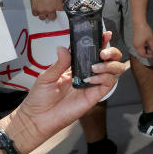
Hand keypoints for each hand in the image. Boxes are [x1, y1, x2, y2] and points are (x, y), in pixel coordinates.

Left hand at [7, 38, 125, 153]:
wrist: (37, 118)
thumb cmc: (39, 98)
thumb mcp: (47, 76)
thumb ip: (60, 63)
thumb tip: (64, 48)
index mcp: (77, 66)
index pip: (94, 51)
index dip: (102, 42)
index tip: (105, 34)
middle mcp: (89, 74)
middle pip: (111, 59)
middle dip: (112, 52)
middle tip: (103, 52)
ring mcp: (93, 84)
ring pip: (115, 70)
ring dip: (110, 65)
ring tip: (95, 67)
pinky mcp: (95, 96)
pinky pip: (109, 84)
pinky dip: (104, 78)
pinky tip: (91, 79)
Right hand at [30, 0, 65, 20]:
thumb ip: (62, 2)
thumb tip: (63, 5)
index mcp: (57, 7)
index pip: (61, 14)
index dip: (59, 12)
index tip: (58, 11)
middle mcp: (50, 10)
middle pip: (52, 18)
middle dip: (52, 15)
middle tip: (50, 11)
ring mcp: (42, 10)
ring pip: (43, 18)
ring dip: (44, 15)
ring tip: (44, 10)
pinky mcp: (34, 9)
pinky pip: (35, 14)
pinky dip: (36, 12)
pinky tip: (38, 9)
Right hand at [132, 21, 152, 58]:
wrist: (139, 23)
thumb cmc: (145, 31)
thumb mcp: (150, 38)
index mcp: (139, 46)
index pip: (142, 54)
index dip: (148, 56)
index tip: (152, 55)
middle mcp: (135, 45)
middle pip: (140, 53)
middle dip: (146, 53)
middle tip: (152, 52)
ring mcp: (135, 42)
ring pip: (139, 49)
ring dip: (144, 50)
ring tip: (150, 47)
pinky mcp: (135, 39)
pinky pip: (138, 46)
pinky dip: (143, 47)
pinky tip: (147, 44)